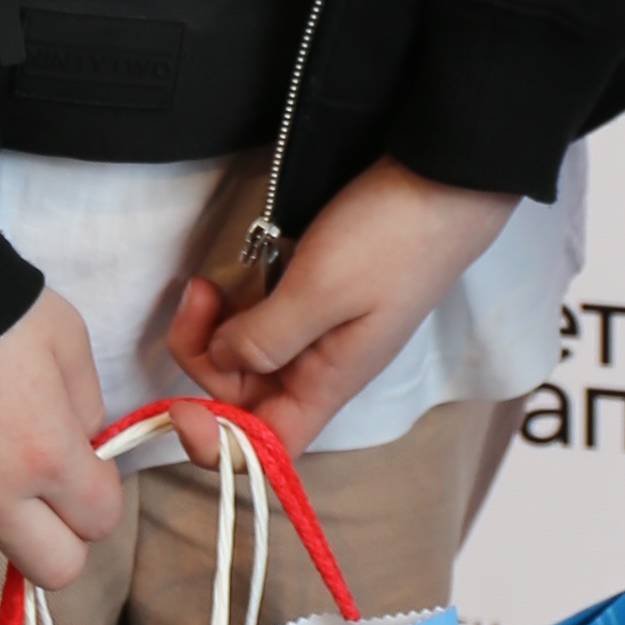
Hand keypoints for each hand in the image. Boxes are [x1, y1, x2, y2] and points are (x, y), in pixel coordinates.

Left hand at [167, 159, 515, 462]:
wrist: (444, 174)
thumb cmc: (392, 237)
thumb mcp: (322, 289)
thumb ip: (265, 339)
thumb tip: (222, 363)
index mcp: (327, 382)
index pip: (266, 449)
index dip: (217, 442)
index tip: (180, 404)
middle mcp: (319, 365)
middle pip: (243, 396)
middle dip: (204, 358)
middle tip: (197, 298)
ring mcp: (317, 327)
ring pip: (246, 354)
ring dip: (213, 327)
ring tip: (206, 283)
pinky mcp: (313, 290)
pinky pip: (261, 316)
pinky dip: (233, 304)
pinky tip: (228, 274)